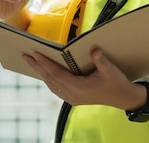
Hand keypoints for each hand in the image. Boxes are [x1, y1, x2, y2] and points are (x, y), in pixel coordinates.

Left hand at [21, 48, 141, 109]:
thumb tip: (94, 50)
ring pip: (51, 84)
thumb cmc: (116, 83)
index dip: (45, 64)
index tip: (35, 54)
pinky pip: (56, 88)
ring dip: (41, 73)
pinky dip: (48, 79)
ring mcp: (72, 98)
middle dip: (37, 67)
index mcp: (79, 88)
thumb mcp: (110, 70)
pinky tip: (44, 73)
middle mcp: (73, 95)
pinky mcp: (73, 98)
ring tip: (31, 62)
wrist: (123, 98)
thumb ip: (101, 61)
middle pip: (50, 79)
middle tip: (25, 56)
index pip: (57, 74)